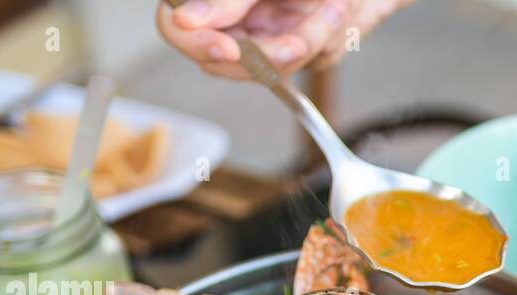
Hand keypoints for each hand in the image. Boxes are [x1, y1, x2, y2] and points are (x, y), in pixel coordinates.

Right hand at [157, 0, 409, 79]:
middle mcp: (233, 22)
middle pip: (228, 63)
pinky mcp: (301, 49)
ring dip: (314, 35)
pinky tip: (340, 7)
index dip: (196, 42)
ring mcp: (265, 38)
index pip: (176, 28)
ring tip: (336, 4)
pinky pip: (312, 60)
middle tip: (300, 40)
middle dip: (271, 53)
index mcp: (212, 2)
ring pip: (277, 67)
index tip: (227, 48)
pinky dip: (330, 35)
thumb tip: (185, 19)